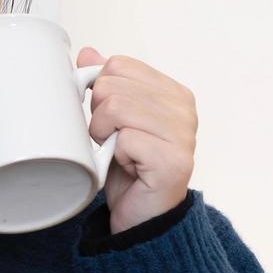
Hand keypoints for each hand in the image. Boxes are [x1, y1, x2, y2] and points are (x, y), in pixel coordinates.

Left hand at [75, 47, 196, 235]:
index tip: (108, 119)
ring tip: (118, 153)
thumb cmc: (128, 170)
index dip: (100, 91)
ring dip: (103, 135)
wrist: (140, 218)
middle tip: (112, 141)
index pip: (119, 65)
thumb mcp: (110, 121)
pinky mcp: (173, 160)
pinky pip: (124, 138)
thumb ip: (105, 85)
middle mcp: (183, 109)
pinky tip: (127, 166)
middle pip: (113, 84)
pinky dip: (114, 154)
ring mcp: (183, 134)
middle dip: (98, 115)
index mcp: (172, 93)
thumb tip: (88, 54)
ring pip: (115, 108)